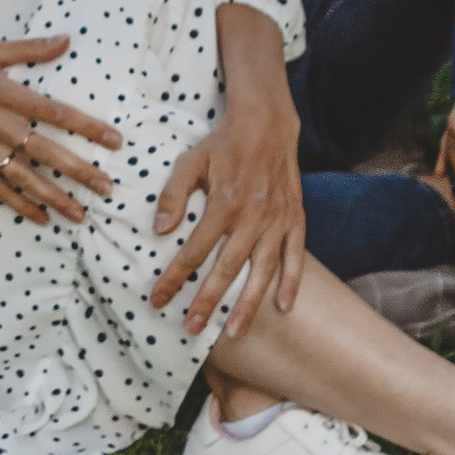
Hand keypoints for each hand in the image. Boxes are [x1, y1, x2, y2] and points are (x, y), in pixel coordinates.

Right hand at [0, 39, 120, 225]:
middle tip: (106, 187)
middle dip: (77, 171)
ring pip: (22, 175)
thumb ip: (29, 49)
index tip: (114, 140)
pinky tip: (41, 217)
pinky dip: (18, 203)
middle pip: (43, 150)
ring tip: (80, 213)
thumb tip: (66, 39)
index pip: (53, 112)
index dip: (86, 127)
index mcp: (3, 93)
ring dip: (53, 196)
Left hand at [152, 82, 305, 335]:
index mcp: (224, 203)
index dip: (174, 277)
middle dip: (207, 301)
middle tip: (191, 328)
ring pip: (263, 270)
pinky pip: (296, 256)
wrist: (267, 124)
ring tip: (234, 331)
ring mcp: (277, 220)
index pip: (194, 250)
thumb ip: (173, 194)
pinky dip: (291, 282)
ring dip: (249, 303)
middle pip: (227, 268)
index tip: (158, 299)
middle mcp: (253, 216)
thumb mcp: (190, 160)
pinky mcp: (295, 219)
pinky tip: (283, 307)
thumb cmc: (223, 144)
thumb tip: (159, 230)